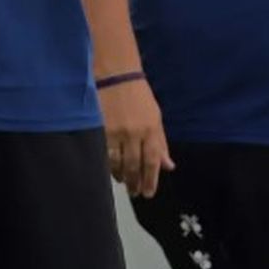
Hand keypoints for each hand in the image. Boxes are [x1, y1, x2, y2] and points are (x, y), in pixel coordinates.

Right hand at [99, 76, 174, 197]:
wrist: (115, 74)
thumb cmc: (138, 95)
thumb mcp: (155, 117)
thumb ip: (161, 143)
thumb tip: (168, 166)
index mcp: (151, 130)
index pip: (152, 162)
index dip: (150, 180)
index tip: (148, 194)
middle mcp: (134, 133)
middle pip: (134, 165)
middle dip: (134, 182)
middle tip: (135, 193)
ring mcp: (116, 131)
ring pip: (117, 162)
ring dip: (120, 176)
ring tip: (122, 182)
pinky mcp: (100, 128)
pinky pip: (103, 153)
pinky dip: (107, 164)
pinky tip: (109, 169)